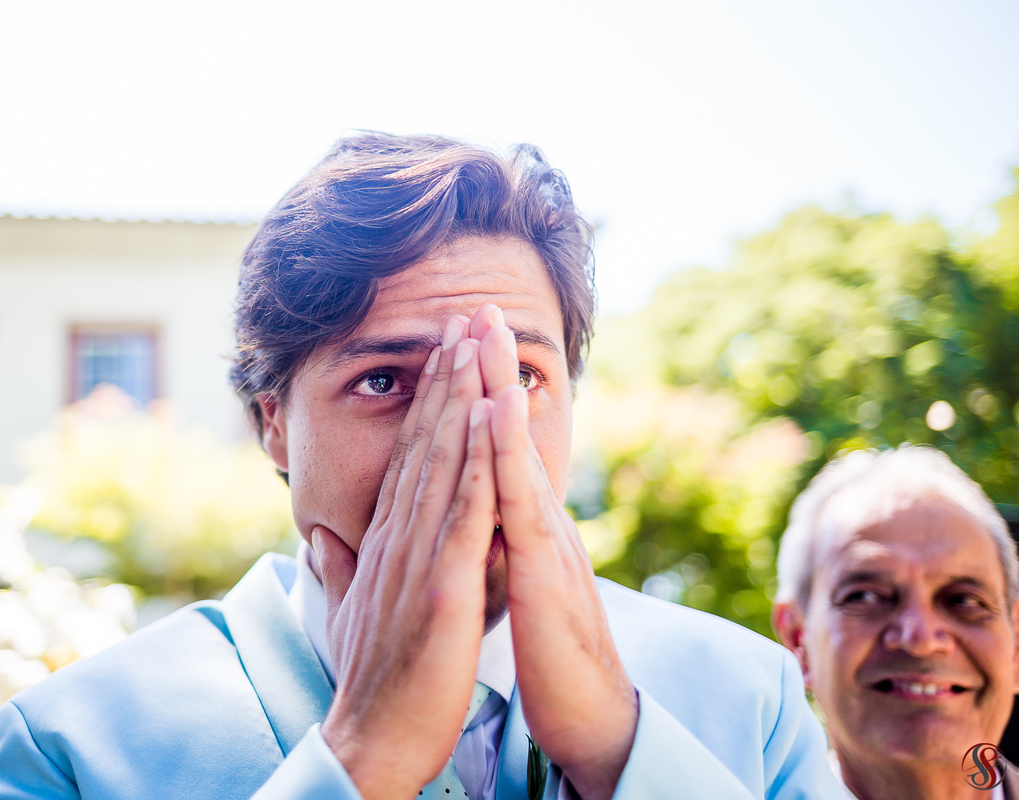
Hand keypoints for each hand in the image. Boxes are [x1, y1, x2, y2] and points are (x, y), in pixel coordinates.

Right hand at [313, 316, 498, 799]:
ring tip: (475, 339)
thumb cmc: (374, 678)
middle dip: (447, 375)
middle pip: (426, 441)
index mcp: (387, 539)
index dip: (429, 400)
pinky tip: (491, 414)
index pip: (411, 455)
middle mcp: (399, 535)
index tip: (446, 351)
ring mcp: (420, 557)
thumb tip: (327, 535)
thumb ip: (349, 565)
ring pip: (444, 461)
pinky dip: (479, 458)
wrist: (369, 740)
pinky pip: (466, 512)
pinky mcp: (443, 587)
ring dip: (462, 395)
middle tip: (463, 314)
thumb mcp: (357, 608)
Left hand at [469, 305, 638, 799]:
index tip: (456, 345)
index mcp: (521, 527)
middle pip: (507, 431)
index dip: (474, 397)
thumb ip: (496, 553)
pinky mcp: (546, 564)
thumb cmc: (551, 659)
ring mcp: (546, 535)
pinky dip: (508, 444)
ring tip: (485, 325)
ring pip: (515, 446)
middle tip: (474, 303)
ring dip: (499, 383)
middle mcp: (538, 518)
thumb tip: (477, 524)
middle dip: (490, 365)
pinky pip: (522, 494)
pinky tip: (498, 400)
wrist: (592, 716)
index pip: (493, 448)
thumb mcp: (514, 593)